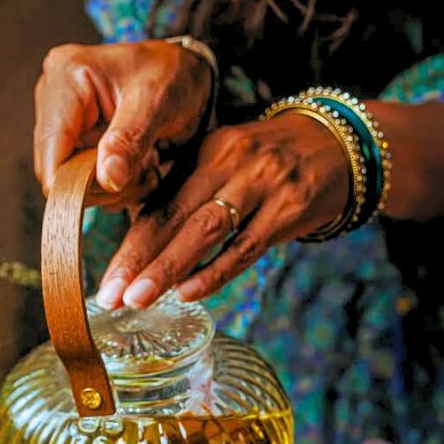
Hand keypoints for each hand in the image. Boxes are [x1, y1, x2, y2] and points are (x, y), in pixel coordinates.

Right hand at [33, 40, 212, 196]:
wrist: (185, 73)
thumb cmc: (172, 74)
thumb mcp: (156, 102)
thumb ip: (129, 141)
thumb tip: (108, 179)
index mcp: (66, 75)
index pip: (52, 143)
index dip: (73, 179)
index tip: (111, 191)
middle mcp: (54, 96)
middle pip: (57, 166)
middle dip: (100, 183)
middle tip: (140, 175)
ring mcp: (63, 120)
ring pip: (70, 179)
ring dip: (110, 187)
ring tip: (144, 169)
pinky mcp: (75, 139)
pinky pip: (83, 179)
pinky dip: (112, 184)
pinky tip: (136, 169)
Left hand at [95, 112, 350, 308]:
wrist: (339, 145)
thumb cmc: (268, 164)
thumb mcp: (227, 163)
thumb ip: (189, 197)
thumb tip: (141, 248)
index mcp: (206, 151)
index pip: (159, 202)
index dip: (129, 243)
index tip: (105, 280)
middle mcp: (230, 162)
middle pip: (175, 216)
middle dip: (138, 260)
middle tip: (110, 296)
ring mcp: (262, 183)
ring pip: (206, 231)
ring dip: (169, 268)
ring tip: (140, 299)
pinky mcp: (291, 207)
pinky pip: (247, 245)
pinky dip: (216, 271)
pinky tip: (189, 292)